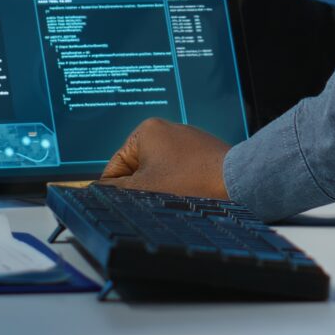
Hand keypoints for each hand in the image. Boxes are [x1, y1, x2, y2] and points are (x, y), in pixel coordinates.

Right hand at [98, 117, 230, 198]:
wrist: (237, 183)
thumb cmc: (190, 183)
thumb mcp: (144, 189)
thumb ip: (115, 190)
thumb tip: (96, 191)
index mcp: (145, 131)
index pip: (115, 166)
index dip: (116, 190)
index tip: (126, 205)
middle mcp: (166, 128)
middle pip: (137, 169)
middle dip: (143, 188)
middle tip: (156, 202)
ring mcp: (186, 139)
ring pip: (160, 171)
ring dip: (162, 187)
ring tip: (177, 198)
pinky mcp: (203, 151)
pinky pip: (181, 170)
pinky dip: (181, 183)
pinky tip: (190, 194)